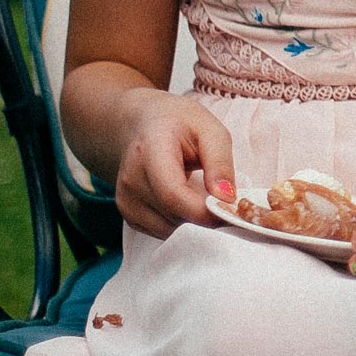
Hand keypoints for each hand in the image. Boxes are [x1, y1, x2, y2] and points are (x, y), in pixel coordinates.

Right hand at [112, 89, 234, 238]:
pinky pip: (159, 231)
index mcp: (149, 151)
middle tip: (226, 203)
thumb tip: (226, 198)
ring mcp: (125, 198)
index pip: (172, 194)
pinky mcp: (127, 213)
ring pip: (167, 229)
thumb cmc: (181, 124)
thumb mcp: (210, 130)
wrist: (145, 124)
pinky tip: (187, 202)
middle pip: (172, 215)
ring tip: (205, 197)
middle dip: (205, 216)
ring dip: (193, 221)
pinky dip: (180, 223)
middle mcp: (130, 178)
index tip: (231, 209)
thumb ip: (220, 162)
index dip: (204, 211)